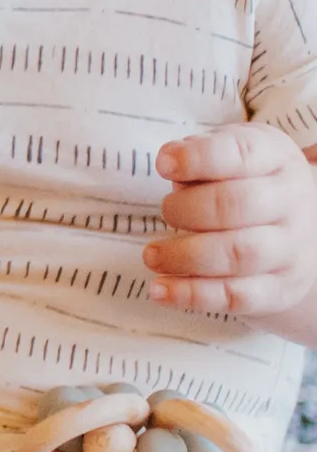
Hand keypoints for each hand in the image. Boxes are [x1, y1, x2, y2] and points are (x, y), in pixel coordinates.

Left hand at [147, 124, 316, 320]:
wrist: (300, 227)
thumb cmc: (246, 181)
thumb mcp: (230, 155)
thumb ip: (199, 154)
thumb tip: (170, 161)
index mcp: (276, 159)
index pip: (241, 154)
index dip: (198, 159)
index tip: (164, 166)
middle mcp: (292, 203)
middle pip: (237, 205)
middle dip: (186, 209)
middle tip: (165, 212)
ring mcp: (291, 249)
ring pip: (238, 255)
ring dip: (184, 256)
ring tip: (152, 255)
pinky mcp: (281, 289)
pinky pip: (237, 297)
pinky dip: (192, 295)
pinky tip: (160, 290)